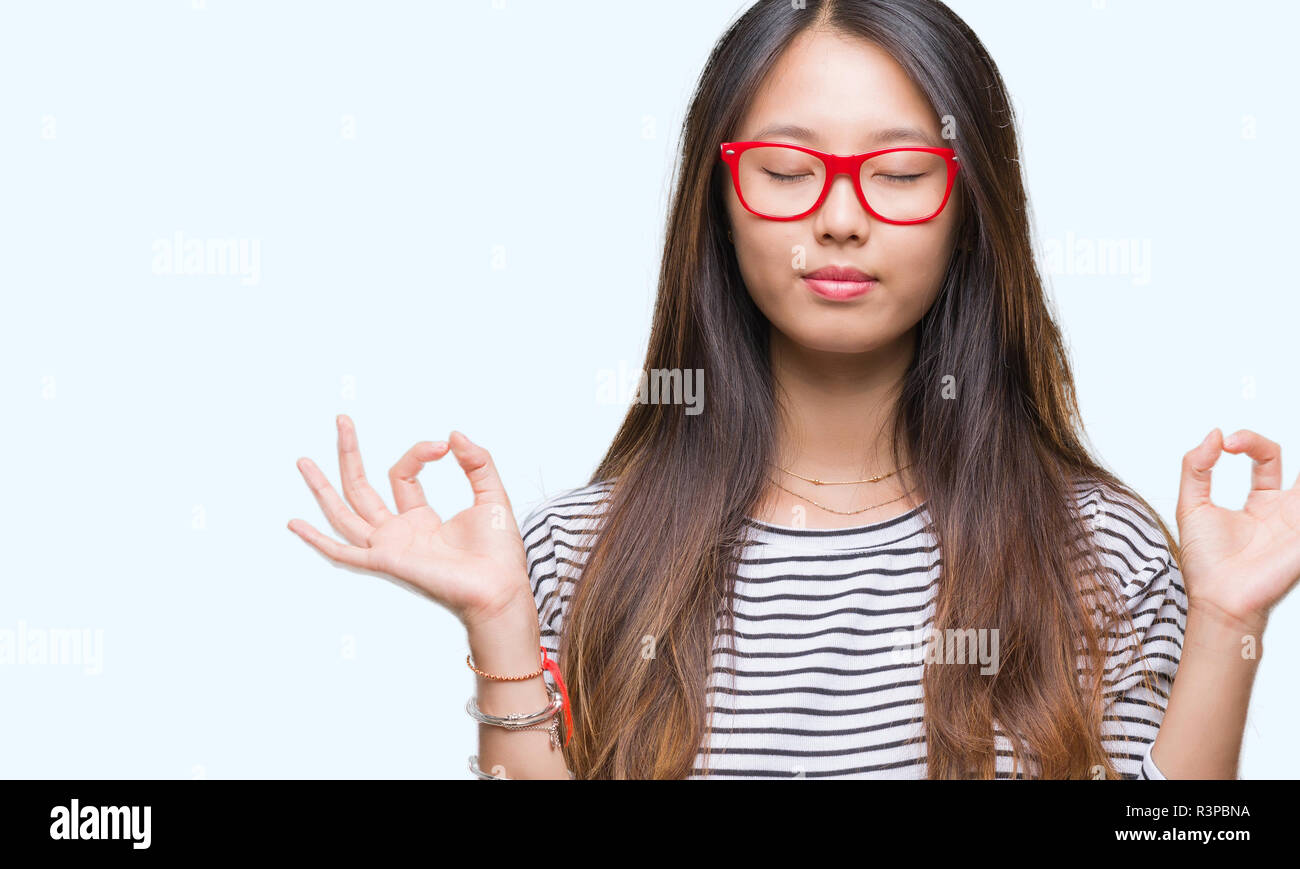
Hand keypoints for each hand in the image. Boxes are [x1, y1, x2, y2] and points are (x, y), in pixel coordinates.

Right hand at [287, 414, 533, 628]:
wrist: (499, 586)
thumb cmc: (497, 551)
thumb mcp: (490, 494)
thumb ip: (477, 462)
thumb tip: (454, 435)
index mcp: (420, 518)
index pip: (402, 474)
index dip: (418, 453)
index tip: (443, 445)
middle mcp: (399, 532)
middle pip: (362, 488)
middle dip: (350, 453)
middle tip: (342, 420)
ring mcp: (388, 547)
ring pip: (345, 514)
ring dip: (323, 488)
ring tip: (303, 461)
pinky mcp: (385, 562)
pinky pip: (343, 552)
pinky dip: (317, 540)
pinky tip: (295, 523)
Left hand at [1175, 427, 1299, 631]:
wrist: (1217, 598)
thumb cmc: (1205, 561)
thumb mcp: (1192, 505)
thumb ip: (1197, 467)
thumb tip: (1213, 434)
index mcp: (1259, 501)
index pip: (1266, 456)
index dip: (1249, 441)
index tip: (1226, 442)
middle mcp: (1284, 510)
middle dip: (1278, 447)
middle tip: (1262, 430)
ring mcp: (1298, 523)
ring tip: (1298, 471)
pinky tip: (1298, 489)